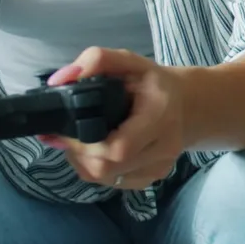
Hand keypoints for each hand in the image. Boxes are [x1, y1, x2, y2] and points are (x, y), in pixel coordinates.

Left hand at [42, 47, 185, 190]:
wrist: (184, 104)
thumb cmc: (152, 82)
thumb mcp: (128, 60)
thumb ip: (97, 60)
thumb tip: (60, 81)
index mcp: (160, 115)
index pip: (118, 148)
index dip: (84, 144)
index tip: (66, 127)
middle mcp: (164, 147)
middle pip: (107, 167)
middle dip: (78, 153)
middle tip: (66, 134)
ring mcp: (159, 167)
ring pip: (106, 178)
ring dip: (84, 162)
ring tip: (79, 141)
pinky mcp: (151, 178)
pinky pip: (113, 183)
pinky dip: (95, 170)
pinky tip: (94, 152)